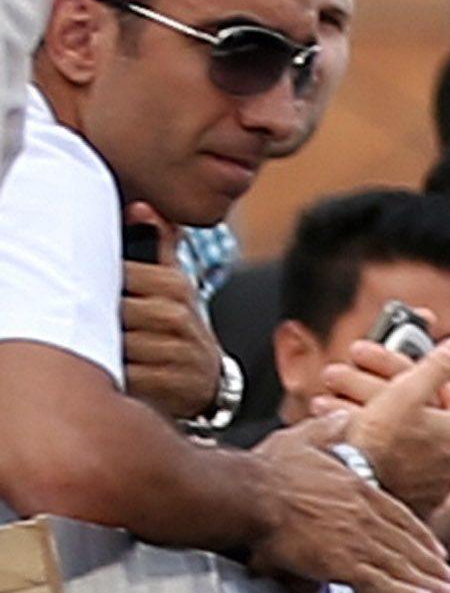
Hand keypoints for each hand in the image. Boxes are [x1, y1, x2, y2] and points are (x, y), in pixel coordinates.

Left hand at [117, 213, 224, 424]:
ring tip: (110, 346)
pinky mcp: (171, 384)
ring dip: (105, 345)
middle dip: (102, 316)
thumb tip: (142, 208)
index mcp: (175, 287)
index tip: (101, 292)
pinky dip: (116, 373)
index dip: (103, 284)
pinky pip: (126, 374)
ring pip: (115, 341)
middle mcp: (177, 317)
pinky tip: (120, 368)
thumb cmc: (176, 328)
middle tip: (101, 322)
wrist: (207, 382)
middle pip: (112, 309)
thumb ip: (157, 246)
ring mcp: (176, 352)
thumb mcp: (172, 284)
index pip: (120, 274)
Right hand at [246, 425, 449, 592]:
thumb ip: (327, 429)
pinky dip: (404, 592)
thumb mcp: (303, 439)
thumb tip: (340, 416)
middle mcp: (365, 515)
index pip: (400, 516)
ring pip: (401, 565)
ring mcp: (356, 540)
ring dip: (428, 582)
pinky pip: (380, 581)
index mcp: (358, 489)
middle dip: (434, 566)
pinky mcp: (340, 562)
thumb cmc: (267, 471)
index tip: (437, 549)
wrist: (249, 493)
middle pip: (408, 545)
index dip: (422, 536)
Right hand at [326, 336, 449, 515]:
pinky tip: (344, 437)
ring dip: (368, 416)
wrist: (351, 493)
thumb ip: (436, 366)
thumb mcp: (407, 391)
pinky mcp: (408, 500)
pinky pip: (390, 464)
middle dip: (385, 392)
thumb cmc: (380, 442)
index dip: (430, 377)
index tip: (409, 369)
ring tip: (333, 407)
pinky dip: (369, 446)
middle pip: (424, 417)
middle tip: (359, 381)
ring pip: (402, 439)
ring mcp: (432, 485)